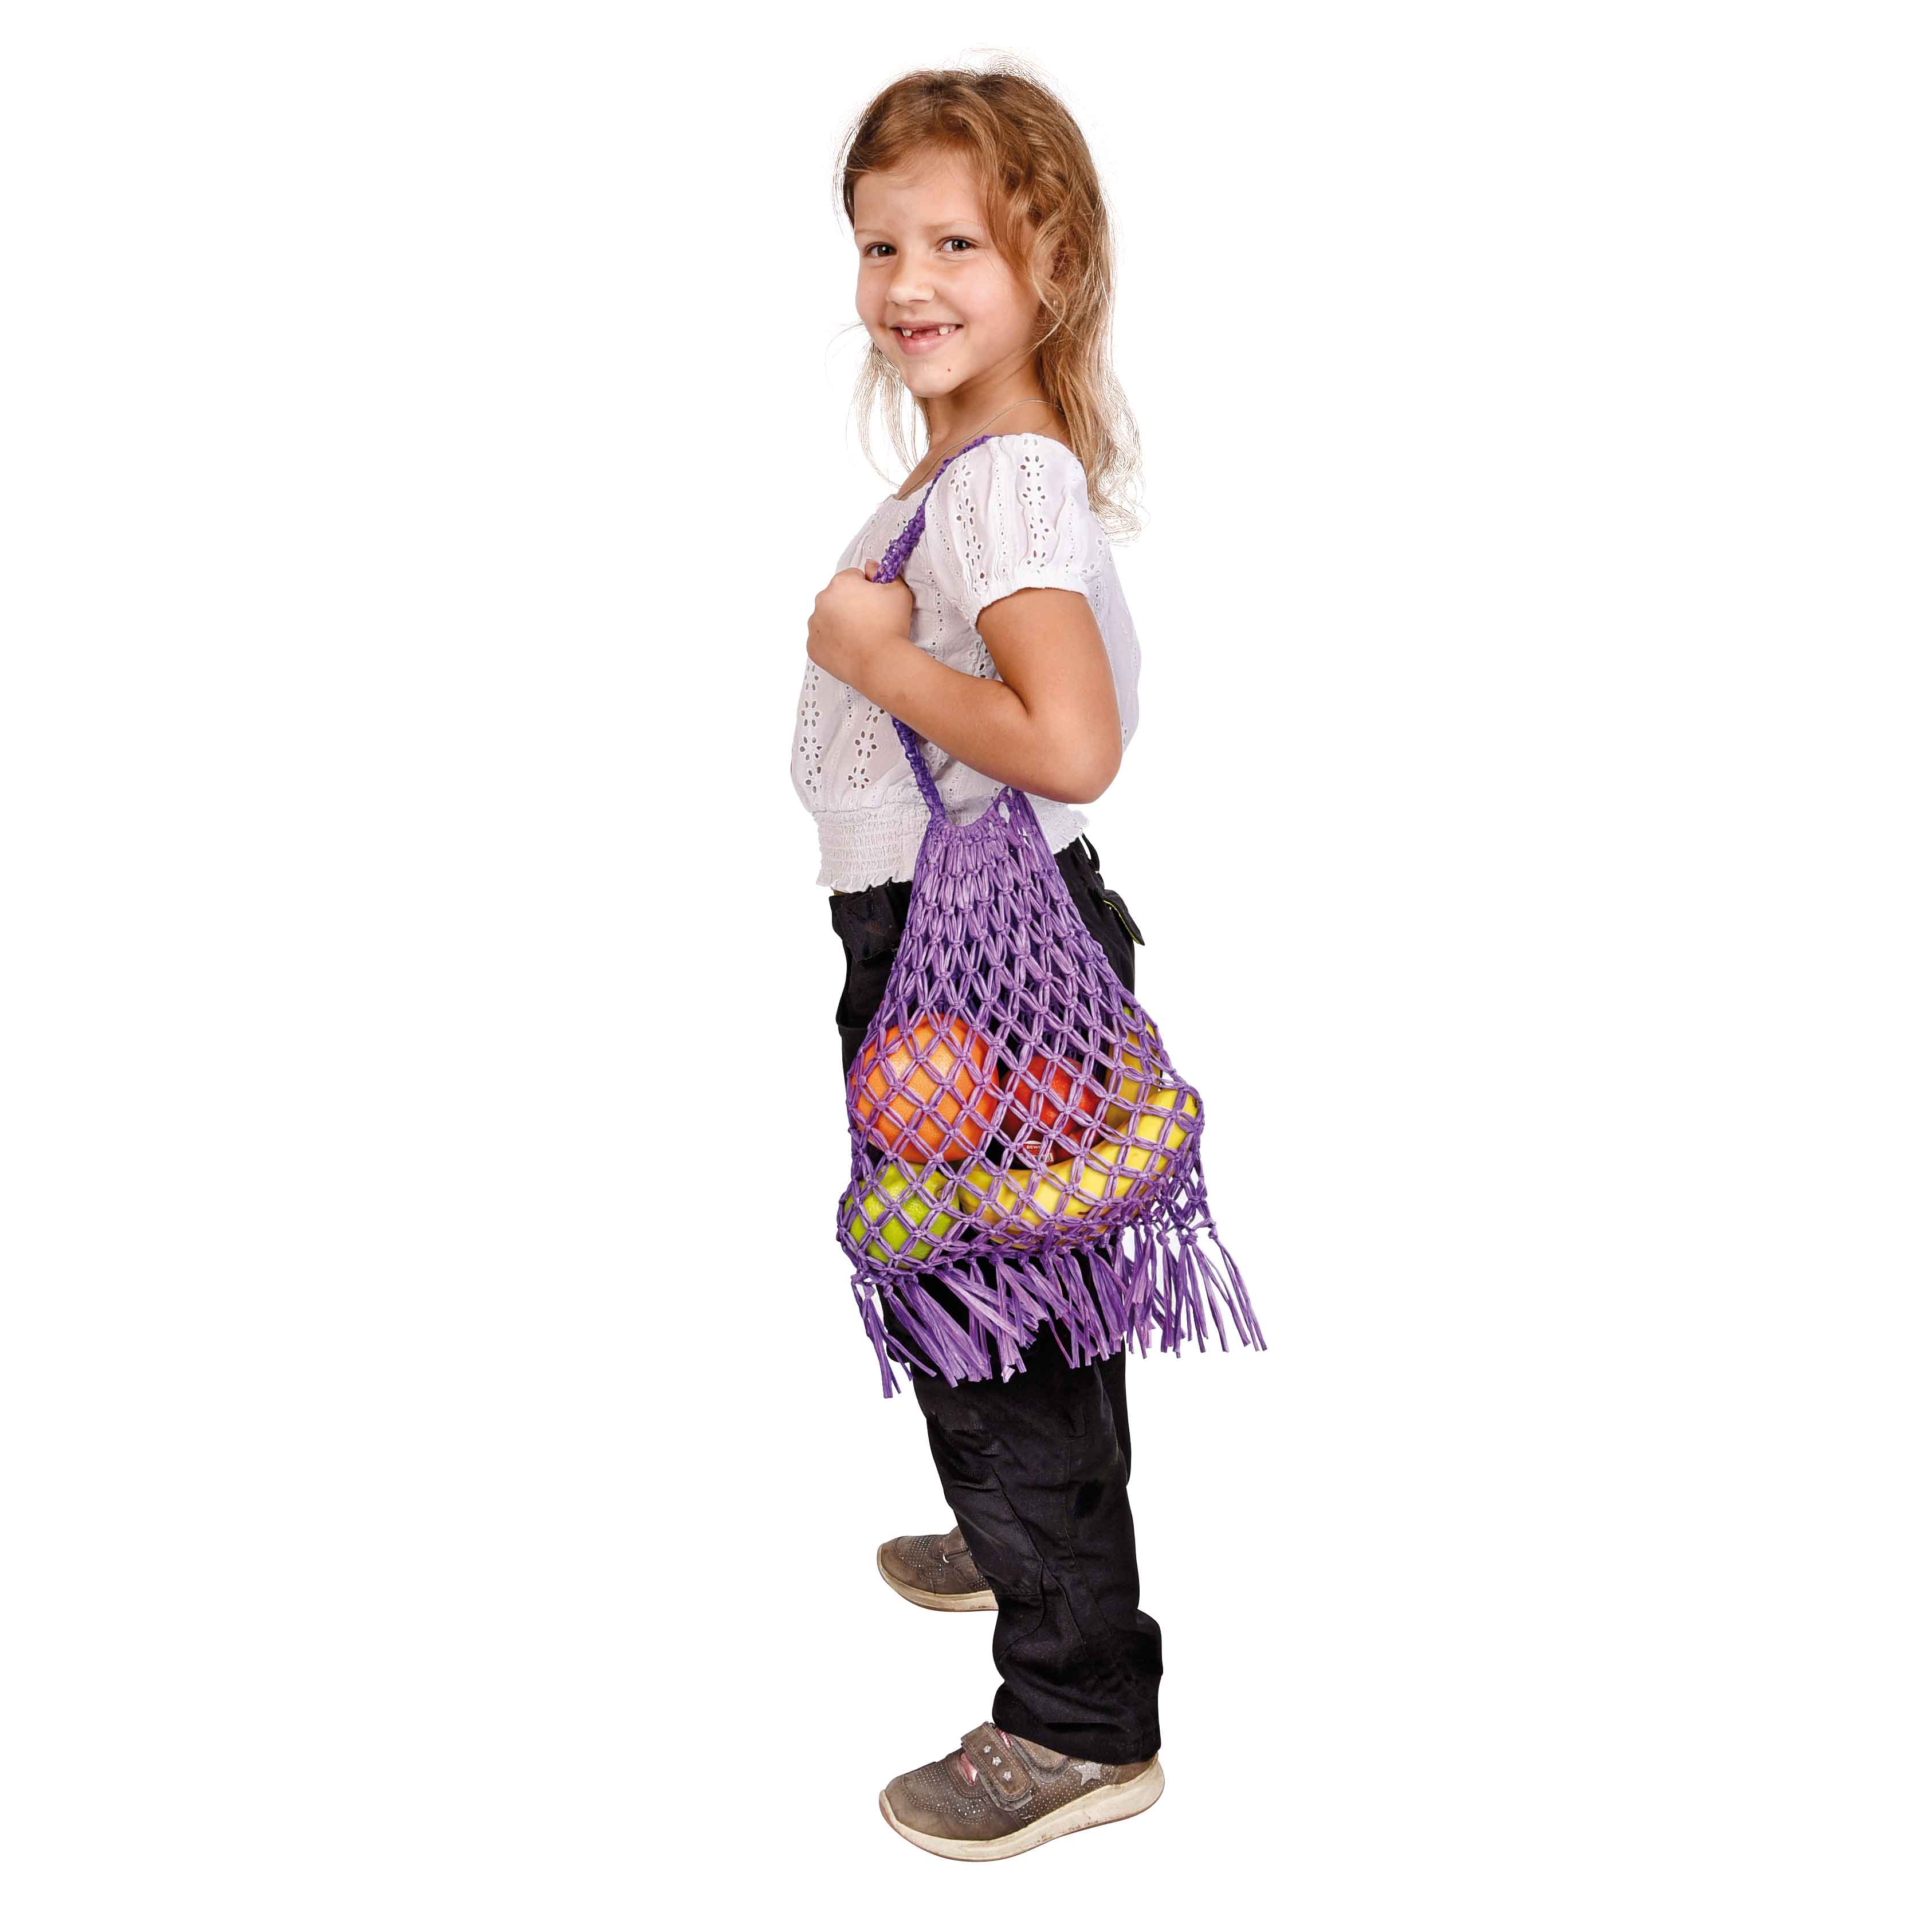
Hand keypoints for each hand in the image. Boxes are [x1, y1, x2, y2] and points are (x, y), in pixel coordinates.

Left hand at [806, 559, 914, 696]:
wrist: (882, 663)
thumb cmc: (891, 628)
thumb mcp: (898, 591)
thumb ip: (884, 573)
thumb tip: (870, 566)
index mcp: (841, 583)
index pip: (852, 577)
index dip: (866, 589)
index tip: (875, 603)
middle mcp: (822, 600)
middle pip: (837, 597)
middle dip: (850, 605)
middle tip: (869, 621)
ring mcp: (815, 624)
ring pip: (827, 618)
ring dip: (840, 623)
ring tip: (860, 636)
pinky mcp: (813, 646)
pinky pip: (822, 640)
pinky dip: (833, 643)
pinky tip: (850, 648)